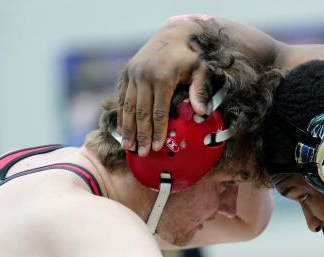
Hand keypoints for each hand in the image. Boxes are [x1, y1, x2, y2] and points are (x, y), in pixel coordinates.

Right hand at [117, 18, 212, 155]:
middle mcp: (143, 75)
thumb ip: (199, 91)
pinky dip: (121, 114)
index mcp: (162, 76)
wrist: (174, 34)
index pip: (158, 111)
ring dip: (127, 128)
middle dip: (141, 135)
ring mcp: (133, 73)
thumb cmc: (191, 56)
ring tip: (127, 147)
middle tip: (141, 154)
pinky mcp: (127, 72)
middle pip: (141, 112)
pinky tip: (122, 130)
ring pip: (128, 106)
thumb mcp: (200, 70)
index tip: (156, 148)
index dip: (157, 131)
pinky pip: (122, 97)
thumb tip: (202, 113)